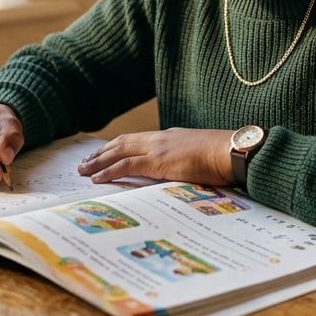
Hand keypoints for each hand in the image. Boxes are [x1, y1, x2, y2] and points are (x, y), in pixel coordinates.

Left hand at [76, 128, 233, 185]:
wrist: (232, 151)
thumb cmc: (223, 156)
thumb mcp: (200, 155)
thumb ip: (186, 160)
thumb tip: (182, 171)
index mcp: (169, 137)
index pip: (136, 140)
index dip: (117, 146)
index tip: (104, 153)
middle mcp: (159, 139)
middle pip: (122, 143)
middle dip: (101, 152)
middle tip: (85, 161)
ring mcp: (157, 148)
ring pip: (118, 152)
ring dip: (98, 161)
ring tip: (83, 170)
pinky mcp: (158, 161)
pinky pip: (126, 166)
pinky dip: (108, 171)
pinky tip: (97, 178)